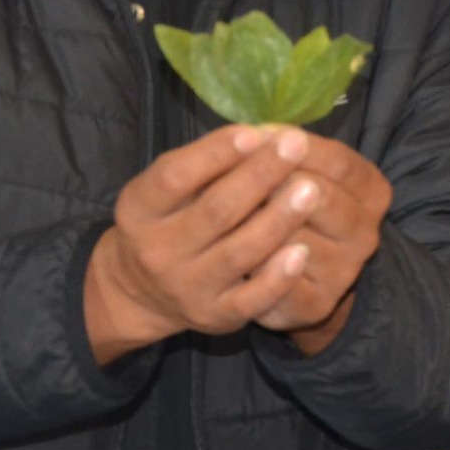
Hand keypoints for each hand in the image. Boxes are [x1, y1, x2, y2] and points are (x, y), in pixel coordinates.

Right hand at [84, 124, 317, 363]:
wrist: (142, 292)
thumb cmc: (168, 219)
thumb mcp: (167, 189)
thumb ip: (204, 165)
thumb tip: (260, 137)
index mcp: (139, 209)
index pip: (174, 177)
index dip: (214, 154)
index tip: (255, 133)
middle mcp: (156, 251)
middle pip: (214, 211)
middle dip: (260, 176)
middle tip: (296, 146)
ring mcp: (186, 287)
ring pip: (238, 253)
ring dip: (278, 220)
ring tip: (310, 189)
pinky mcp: (214, 316)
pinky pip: (251, 299)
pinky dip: (277, 277)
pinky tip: (302, 251)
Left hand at [250, 130, 393, 354]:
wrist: (297, 277)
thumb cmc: (290, 207)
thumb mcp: (301, 173)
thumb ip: (287, 153)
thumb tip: (256, 136)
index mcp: (372, 192)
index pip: (339, 162)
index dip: (297, 147)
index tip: (259, 134)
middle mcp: (366, 232)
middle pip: (320, 196)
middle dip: (273, 181)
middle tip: (235, 175)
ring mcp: (344, 271)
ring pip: (296, 240)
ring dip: (258, 223)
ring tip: (222, 212)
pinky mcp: (316, 305)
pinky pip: (281, 286)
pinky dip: (256, 268)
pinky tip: (232, 255)